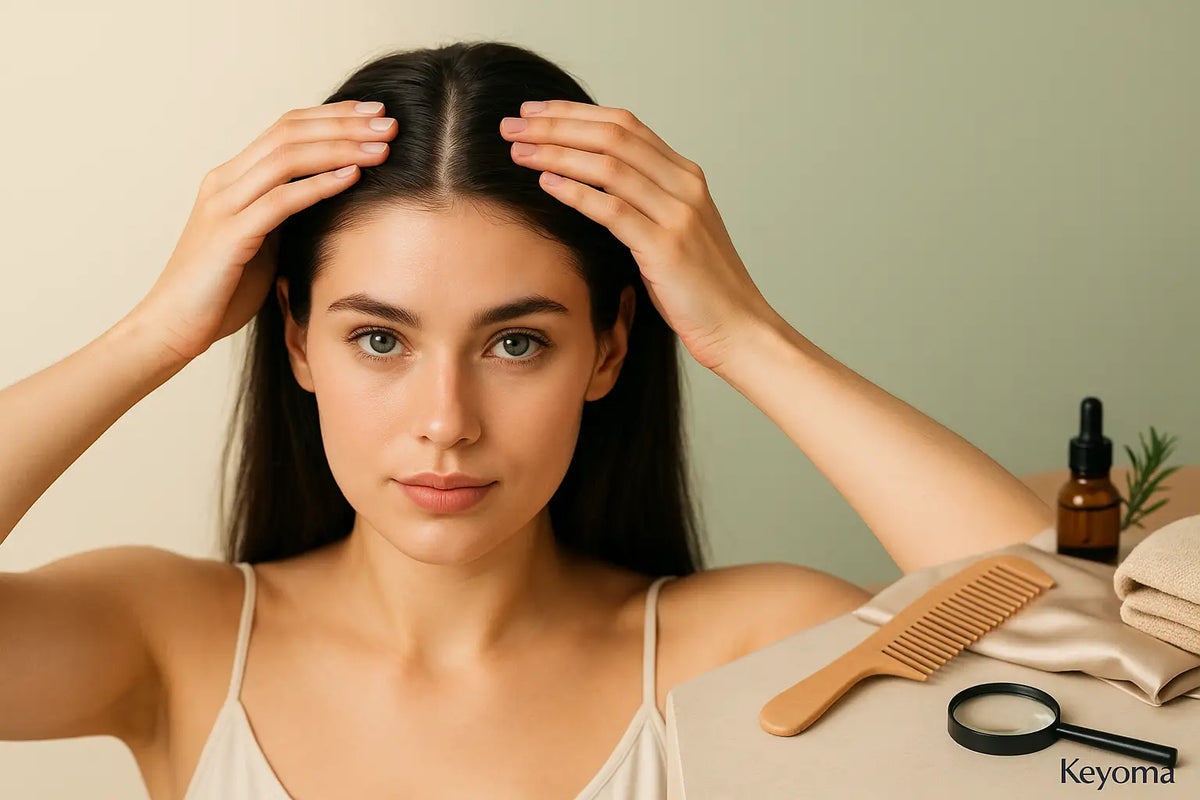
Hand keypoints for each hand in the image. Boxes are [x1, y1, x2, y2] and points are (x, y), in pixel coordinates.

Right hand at [127, 99, 397, 362]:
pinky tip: (353, 176)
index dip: (332, 116)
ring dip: (340, 148)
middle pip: (290, 132)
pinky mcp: (229, 234)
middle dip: (344, 123)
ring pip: (287, 157)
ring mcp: (224, 205)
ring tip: (382, 146)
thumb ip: (286, 216)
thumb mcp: (262, 243)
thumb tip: (330, 199)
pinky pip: (281, 200)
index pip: (286, 128)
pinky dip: (320, 184)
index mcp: (232, 179)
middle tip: (389, 121)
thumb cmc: (220, 293)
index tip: (375, 114)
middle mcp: (225, 182)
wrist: (172, 327)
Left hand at [500, 100, 776, 372]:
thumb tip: (591, 184)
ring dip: (557, 153)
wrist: (739, 328)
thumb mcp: (672, 233)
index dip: (575, 113)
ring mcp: (678, 214)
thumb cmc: (699, 288)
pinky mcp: (667, 247)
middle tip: (513, 123)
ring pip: (609, 165)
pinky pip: (612, 209)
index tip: (534, 110)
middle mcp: (685, 185)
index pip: (624, 125)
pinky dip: (576, 192)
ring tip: (518, 150)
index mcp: (686, 176)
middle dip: (556, 124)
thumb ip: (643, 203)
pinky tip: (546, 183)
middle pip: (612, 136)